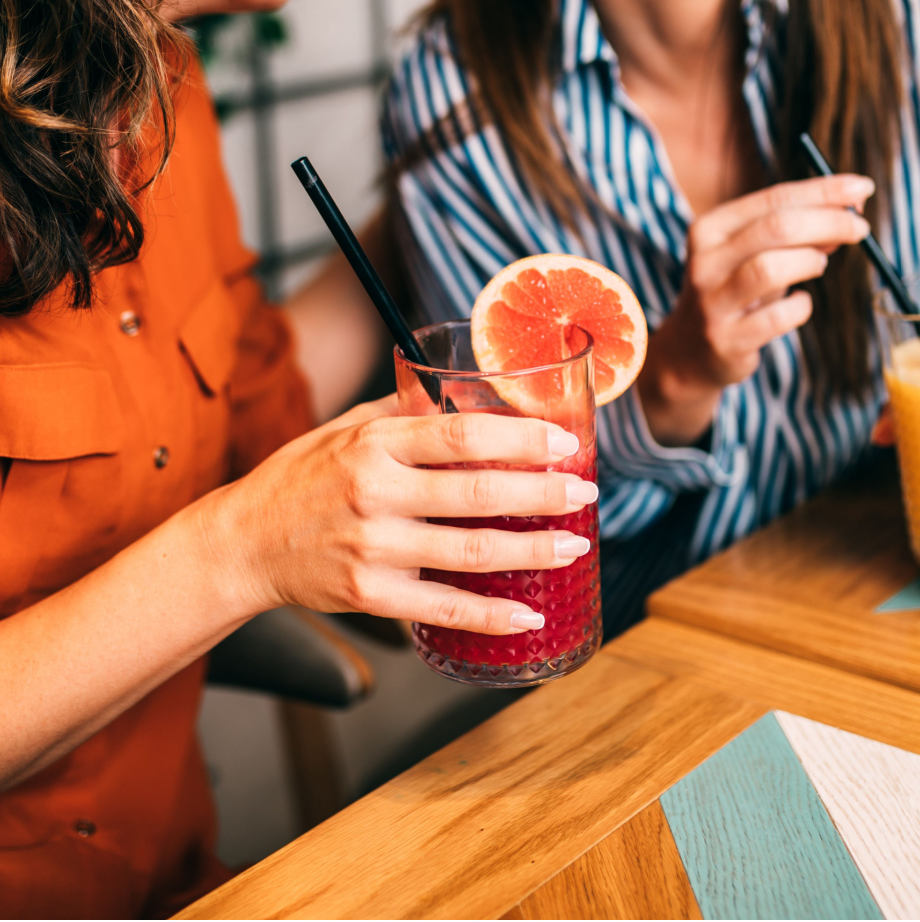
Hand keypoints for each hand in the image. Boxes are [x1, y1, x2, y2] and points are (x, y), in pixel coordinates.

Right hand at [201, 398, 596, 634]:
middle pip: (477, 491)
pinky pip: (442, 607)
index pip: (462, 434)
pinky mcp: (369, 593)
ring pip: (470, 550)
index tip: (563, 443)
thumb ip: (406, 411)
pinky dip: (490, 615)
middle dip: (542, 493)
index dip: (520, 439)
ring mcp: (372, 547)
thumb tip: (470, 395)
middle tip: (584, 493)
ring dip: (532, 550)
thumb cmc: (301, 478)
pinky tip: (527, 614)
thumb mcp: (346, 428)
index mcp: (376, 443)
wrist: (242, 542)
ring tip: (574, 545)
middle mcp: (376, 491)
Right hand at [639, 176, 874, 444]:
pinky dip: (800, 307)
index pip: (775, 198)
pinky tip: (800, 304)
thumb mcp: (756, 255)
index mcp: (711, 228)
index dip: (824, 191)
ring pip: (770, 268)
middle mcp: (706, 260)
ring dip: (809, 261)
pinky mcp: (726, 339)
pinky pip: (776, 318)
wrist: (691, 352)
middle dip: (829, 222)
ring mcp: (713, 301)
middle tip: (860, 229)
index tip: (861, 189)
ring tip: (820, 264)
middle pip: (777, 228)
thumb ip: (797, 234)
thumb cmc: (734, 292)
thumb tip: (849, 212)